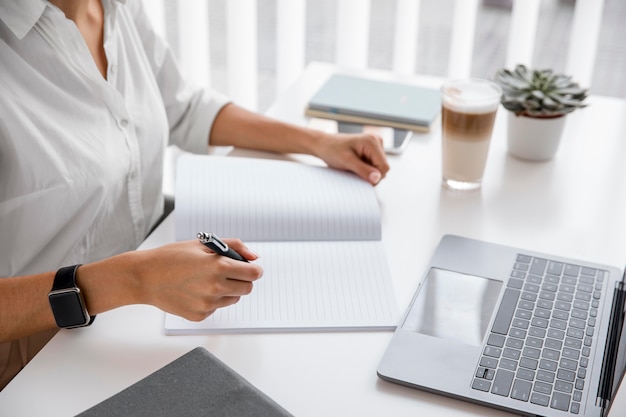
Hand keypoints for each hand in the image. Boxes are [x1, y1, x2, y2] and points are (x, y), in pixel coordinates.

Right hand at [114, 239, 262, 321]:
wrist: (144, 277)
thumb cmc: (171, 257)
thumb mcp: (203, 244)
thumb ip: (234, 247)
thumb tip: (254, 258)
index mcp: (218, 266)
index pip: (254, 273)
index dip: (254, 269)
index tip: (250, 267)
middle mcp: (215, 287)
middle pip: (247, 288)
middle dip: (243, 279)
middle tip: (229, 272)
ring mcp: (207, 304)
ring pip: (233, 299)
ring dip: (228, 289)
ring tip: (207, 279)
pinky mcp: (199, 315)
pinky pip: (216, 307)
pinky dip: (212, 299)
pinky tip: (195, 290)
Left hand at [313, 131, 389, 184]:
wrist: (323, 145)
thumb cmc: (332, 149)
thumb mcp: (347, 161)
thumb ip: (363, 170)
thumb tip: (377, 178)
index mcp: (372, 141)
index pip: (384, 167)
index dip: (375, 177)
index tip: (361, 178)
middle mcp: (377, 141)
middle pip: (383, 168)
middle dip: (370, 174)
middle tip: (354, 171)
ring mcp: (375, 145)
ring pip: (379, 168)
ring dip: (367, 172)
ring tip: (353, 167)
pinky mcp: (372, 150)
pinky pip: (374, 166)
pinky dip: (365, 169)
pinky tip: (355, 165)